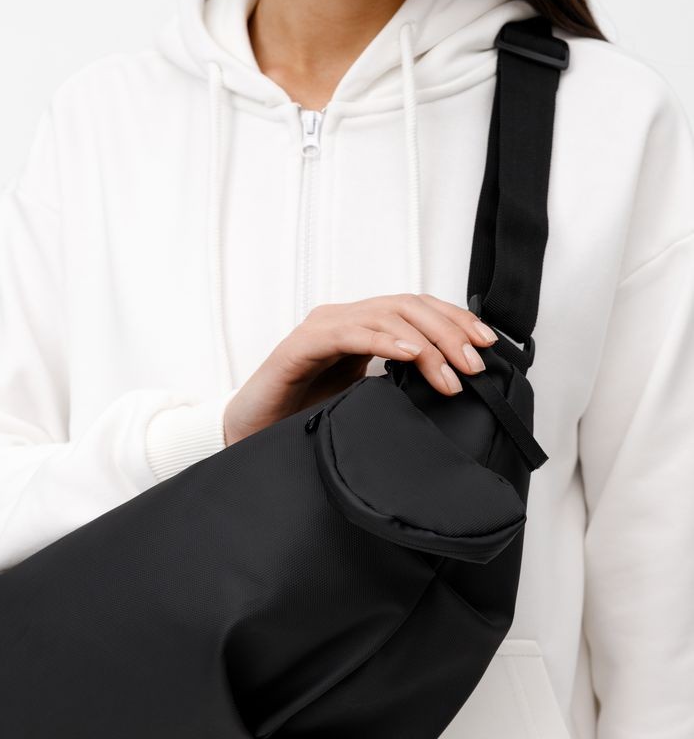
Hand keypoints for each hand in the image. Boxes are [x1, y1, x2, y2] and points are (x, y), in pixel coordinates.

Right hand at [223, 293, 498, 445]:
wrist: (251, 432)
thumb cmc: (302, 415)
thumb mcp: (364, 400)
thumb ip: (398, 386)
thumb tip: (449, 388)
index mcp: (362, 328)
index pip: (417, 310)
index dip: (456, 320)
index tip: (487, 344)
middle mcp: (344, 319)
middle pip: (409, 307)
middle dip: (449, 332)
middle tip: (473, 365)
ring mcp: (322, 328)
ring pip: (386, 316)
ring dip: (425, 342)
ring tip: (449, 373)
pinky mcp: (300, 345)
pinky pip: (348, 333)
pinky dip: (382, 340)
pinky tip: (407, 354)